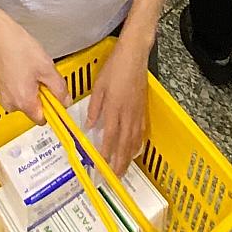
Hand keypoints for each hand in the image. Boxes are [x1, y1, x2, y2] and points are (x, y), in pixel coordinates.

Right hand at [0, 15, 69, 123]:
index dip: (53, 107)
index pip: (44, 119)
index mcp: (23, 102)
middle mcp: (11, 104)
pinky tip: (24, 67)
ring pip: (26, 100)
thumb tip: (65, 100)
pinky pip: (17, 92)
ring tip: (32, 69)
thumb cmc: (17, 48)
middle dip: (43, 95)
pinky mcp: (0, 88)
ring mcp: (3, 96)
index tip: (58, 98)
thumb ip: (59, 88)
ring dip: (33, 89)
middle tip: (44, 76)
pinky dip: (23, 83)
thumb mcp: (47, 68)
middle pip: (34, 109)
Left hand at [86, 42, 148, 173]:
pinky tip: (134, 149)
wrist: (135, 55)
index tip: (101, 166)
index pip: (110, 137)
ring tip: (124, 169)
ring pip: (134, 140)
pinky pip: (140, 131)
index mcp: (115, 108)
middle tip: (115, 177)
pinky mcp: (142, 108)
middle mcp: (128, 114)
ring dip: (128, 157)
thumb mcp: (99, 86)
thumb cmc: (115, 67)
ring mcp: (137, 112)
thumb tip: (89, 125)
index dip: (106, 153)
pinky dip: (137, 144)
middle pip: (124, 144)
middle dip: (119, 162)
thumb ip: (94, 107)